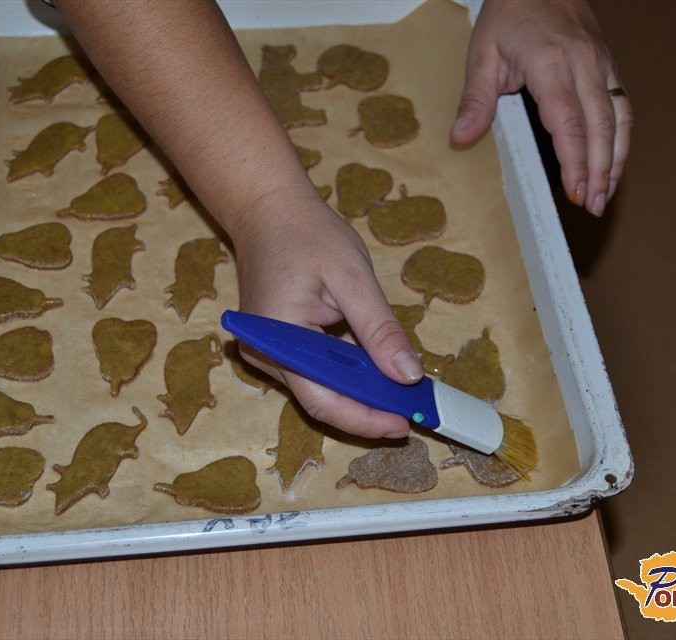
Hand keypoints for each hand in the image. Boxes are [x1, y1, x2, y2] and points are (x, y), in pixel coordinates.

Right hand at [231, 191, 422, 438]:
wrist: (267, 208)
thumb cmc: (307, 232)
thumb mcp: (352, 276)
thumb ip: (379, 329)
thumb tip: (408, 375)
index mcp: (277, 336)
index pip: (322, 398)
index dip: (364, 417)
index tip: (403, 422)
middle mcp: (265, 353)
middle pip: (320, 398)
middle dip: (367, 406)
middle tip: (410, 406)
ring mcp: (268, 351)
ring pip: (319, 387)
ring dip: (359, 387)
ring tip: (399, 384)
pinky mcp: (277, 345)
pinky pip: (314, 369)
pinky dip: (346, 369)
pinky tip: (374, 362)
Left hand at [450, 0, 632, 215]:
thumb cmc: (509, 12)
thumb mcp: (482, 53)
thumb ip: (475, 99)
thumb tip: (461, 138)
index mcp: (551, 63)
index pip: (568, 121)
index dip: (574, 160)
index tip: (574, 191)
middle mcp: (584, 64)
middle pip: (601, 126)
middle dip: (599, 170)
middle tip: (593, 204)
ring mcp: (602, 63)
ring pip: (620, 117)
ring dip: (615, 159)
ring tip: (606, 194)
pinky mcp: (609, 64)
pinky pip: (623, 105)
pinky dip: (621, 138)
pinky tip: (613, 163)